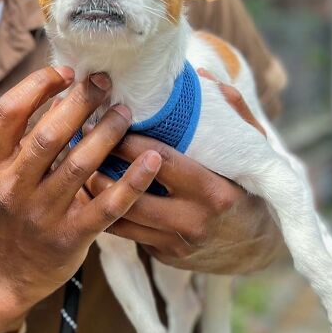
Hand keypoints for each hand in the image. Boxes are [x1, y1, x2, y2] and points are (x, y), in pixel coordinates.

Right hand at [0, 66, 162, 312]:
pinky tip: (151, 160)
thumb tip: (63, 88)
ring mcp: (41, 214)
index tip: (66, 72)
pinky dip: (133, 181)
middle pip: (48, 135)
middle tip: (104, 82)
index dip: (37, 85)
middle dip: (80, 102)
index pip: (8, 112)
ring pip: (80, 165)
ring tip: (125, 111)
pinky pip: (107, 205)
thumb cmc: (14, 209)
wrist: (10, 271)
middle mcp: (12, 187)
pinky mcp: (71, 236)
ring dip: (107, 133)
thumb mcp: (4, 171)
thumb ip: (27, 134)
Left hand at [84, 71, 283, 274]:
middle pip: (131, 192)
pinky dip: (103, 210)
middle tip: (80, 140)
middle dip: (100, 166)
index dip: (129, 142)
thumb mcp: (251, 151)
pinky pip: (124, 232)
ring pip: (120, 217)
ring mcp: (175, 244)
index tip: (106, 120)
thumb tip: (204, 76)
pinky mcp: (162, 255)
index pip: (161, 162)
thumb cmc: (249, 189)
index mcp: (213, 192)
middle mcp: (192, 222)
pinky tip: (87, 189)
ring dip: (93, 191)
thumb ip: (234, 112)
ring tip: (75, 163)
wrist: (256, 248)